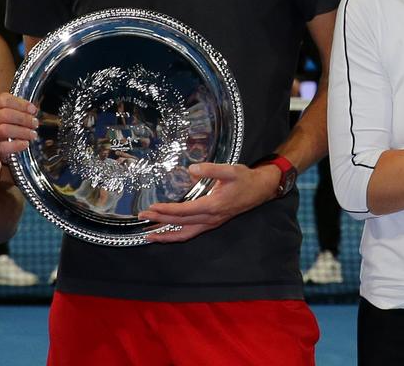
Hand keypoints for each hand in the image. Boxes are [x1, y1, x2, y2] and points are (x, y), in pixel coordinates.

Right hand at [0, 93, 39, 159]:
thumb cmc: (8, 129)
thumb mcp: (12, 116)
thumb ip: (20, 111)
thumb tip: (33, 110)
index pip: (3, 100)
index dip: (20, 104)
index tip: (33, 110)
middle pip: (3, 114)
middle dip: (23, 118)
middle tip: (35, 123)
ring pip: (3, 129)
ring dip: (22, 131)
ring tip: (32, 134)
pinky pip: (2, 147)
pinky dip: (16, 145)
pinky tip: (25, 144)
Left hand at [138, 162, 277, 242]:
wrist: (260, 190)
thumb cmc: (245, 179)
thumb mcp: (230, 170)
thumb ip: (210, 169)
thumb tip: (191, 169)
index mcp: (213, 206)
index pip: (184, 211)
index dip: (167, 211)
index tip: (151, 208)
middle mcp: (210, 218)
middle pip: (180, 224)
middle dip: (160, 221)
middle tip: (142, 216)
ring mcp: (211, 223)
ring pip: (185, 234)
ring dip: (166, 235)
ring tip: (149, 235)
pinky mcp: (212, 223)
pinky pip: (191, 233)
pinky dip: (177, 235)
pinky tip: (167, 232)